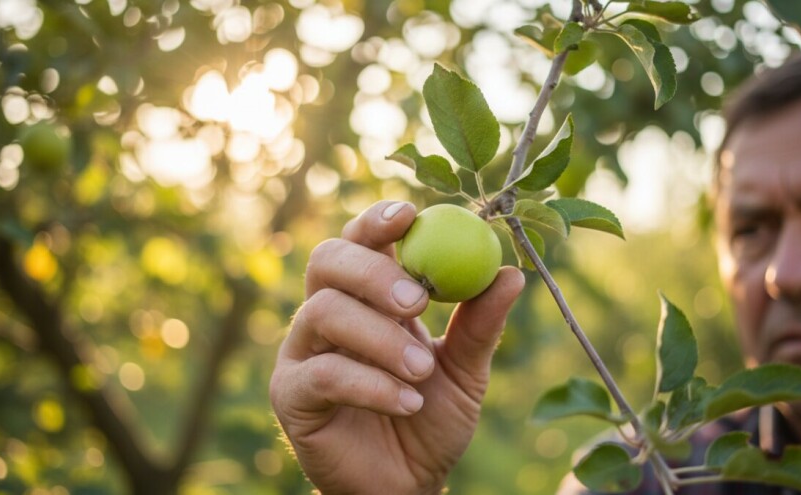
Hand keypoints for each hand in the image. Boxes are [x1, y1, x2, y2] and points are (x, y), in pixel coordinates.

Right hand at [270, 200, 524, 494]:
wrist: (407, 483)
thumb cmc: (431, 416)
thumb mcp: (465, 370)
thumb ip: (481, 324)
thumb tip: (510, 272)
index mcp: (367, 295)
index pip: (361, 240)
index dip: (378, 220)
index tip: (411, 215)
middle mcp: (328, 313)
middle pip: (328, 260)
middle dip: (372, 272)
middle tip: (417, 299)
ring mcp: (303, 352)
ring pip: (323, 313)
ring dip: (380, 337)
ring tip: (421, 369)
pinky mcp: (291, 395)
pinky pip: (321, 374)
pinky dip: (370, 384)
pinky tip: (407, 401)